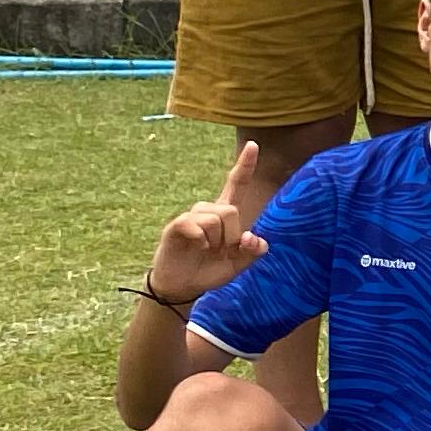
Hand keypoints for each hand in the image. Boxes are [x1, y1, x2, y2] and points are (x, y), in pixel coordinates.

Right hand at [149, 143, 268, 302]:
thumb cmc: (210, 270)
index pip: (236, 185)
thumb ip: (253, 251)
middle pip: (230, 210)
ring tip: (206, 251)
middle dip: (232, 236)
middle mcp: (208, 211)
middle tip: (222, 251)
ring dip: (216, 241)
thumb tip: (252, 237)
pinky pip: (194, 225)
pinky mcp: (176, 226)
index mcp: (226, 215)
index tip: (253, 145)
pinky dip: (201, 240)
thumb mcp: (238, 264)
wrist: (183, 286)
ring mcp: (191, 217)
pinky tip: (197, 248)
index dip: (245, 166)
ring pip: (214, 219)